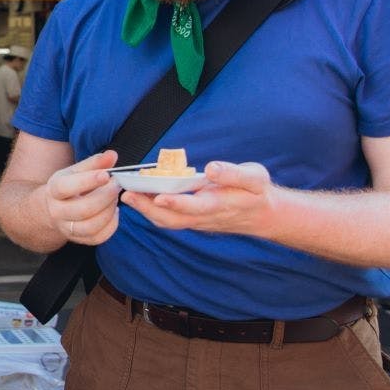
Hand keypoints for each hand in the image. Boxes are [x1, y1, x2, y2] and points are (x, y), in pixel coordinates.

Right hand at [44, 150, 121, 244]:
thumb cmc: (69, 186)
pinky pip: (98, 238)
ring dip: (109, 211)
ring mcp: (67, 228)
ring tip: (115, 198)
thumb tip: (112, 155)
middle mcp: (57, 212)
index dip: (87, 181)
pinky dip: (111, 225)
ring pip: (91, 226)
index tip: (106, 174)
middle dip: (105, 196)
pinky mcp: (79, 240)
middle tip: (117, 185)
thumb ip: (94, 163)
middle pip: (83, 209)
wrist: (53, 209)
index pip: (66, 187)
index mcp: (54, 190)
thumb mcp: (76, 171)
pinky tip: (114, 213)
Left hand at [121, 161, 272, 233]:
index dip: (177, 202)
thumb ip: (234, 174)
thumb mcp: (255, 178)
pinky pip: (168, 219)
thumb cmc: (257, 192)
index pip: (195, 206)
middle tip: (128, 195)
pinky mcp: (191, 220)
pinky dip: (151, 210)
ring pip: (167, 221)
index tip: (159, 196)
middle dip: (148, 209)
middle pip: (172, 219)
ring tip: (128, 194)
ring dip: (146, 210)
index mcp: (219, 205)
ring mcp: (196, 221)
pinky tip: (140, 196)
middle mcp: (204, 217)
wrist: (262, 215)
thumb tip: (212, 168)